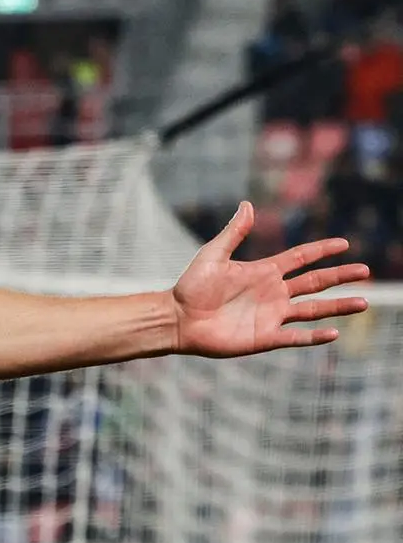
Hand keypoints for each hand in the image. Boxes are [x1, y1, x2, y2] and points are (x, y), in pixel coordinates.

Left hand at [169, 203, 368, 356]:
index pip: (301, 258)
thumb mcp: (213, 255)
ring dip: (338, 307)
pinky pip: (295, 336)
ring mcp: (272, 315)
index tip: (344, 244)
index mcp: (264, 272)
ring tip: (364, 303)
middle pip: (315, 283)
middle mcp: (273, 293)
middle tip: (365, 272)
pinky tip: (334, 333)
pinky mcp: (265, 337)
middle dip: (340, 277)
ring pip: (313, 310)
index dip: (322, 250)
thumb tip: (247, 205)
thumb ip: (233, 233)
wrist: (178, 318)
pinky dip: (314, 336)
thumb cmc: (191, 287)